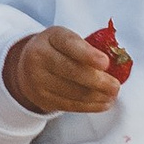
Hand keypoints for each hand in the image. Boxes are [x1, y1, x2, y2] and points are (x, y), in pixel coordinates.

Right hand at [5, 26, 122, 115]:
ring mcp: (38, 80)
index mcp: (51, 37)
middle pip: (73, 72)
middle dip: (99, 81)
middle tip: (116, 86)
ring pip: (74, 92)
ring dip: (98, 96)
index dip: (88, 54)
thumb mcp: (68, 40)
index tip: (106, 63)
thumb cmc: (58, 50)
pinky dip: (91, 106)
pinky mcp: (42, 99)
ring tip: (112, 95)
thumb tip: (116, 65)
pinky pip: (71, 105)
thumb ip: (88, 48)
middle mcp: (39, 57)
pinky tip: (103, 103)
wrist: (27, 66)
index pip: (70, 44)